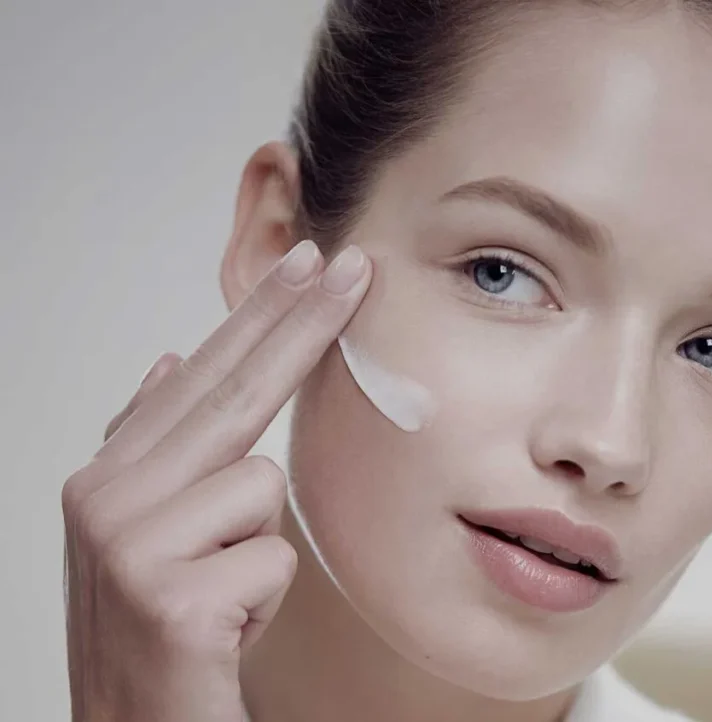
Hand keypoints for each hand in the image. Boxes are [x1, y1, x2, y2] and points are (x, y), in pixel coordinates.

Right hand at [61, 241, 369, 721]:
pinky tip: (222, 630)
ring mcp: (129, 546)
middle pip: (233, 391)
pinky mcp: (168, 599)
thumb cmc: (163, 633)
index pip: (204, 378)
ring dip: (260, 549)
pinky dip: (264, 599)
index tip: (308, 262)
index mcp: (109, 476)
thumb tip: (172, 360)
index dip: (261, 316)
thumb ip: (160, 447)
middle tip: (351, 265)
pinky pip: (274, 557)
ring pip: (264, 485)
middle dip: (302, 322)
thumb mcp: (152, 534)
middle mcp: (104, 498)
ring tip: (220, 595)